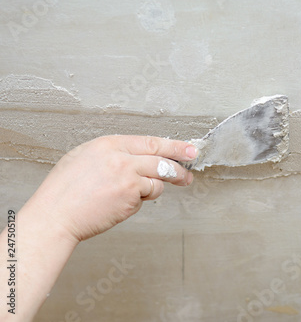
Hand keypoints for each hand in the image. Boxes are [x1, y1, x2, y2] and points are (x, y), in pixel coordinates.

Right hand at [24, 135, 196, 241]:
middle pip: (162, 160)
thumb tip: (137, 156)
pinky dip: (137, 202)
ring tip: (132, 195)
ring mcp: (128, 178)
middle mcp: (122, 158)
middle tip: (189, 173)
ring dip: (152, 189)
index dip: (174, 146)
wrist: (55, 215)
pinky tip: (117, 204)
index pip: (151, 142)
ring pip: (158, 181)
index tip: (189, 149)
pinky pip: (145, 198)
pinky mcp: (131, 198)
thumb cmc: (65, 190)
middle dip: (181, 167)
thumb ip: (114, 153)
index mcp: (109, 144)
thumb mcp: (85, 157)